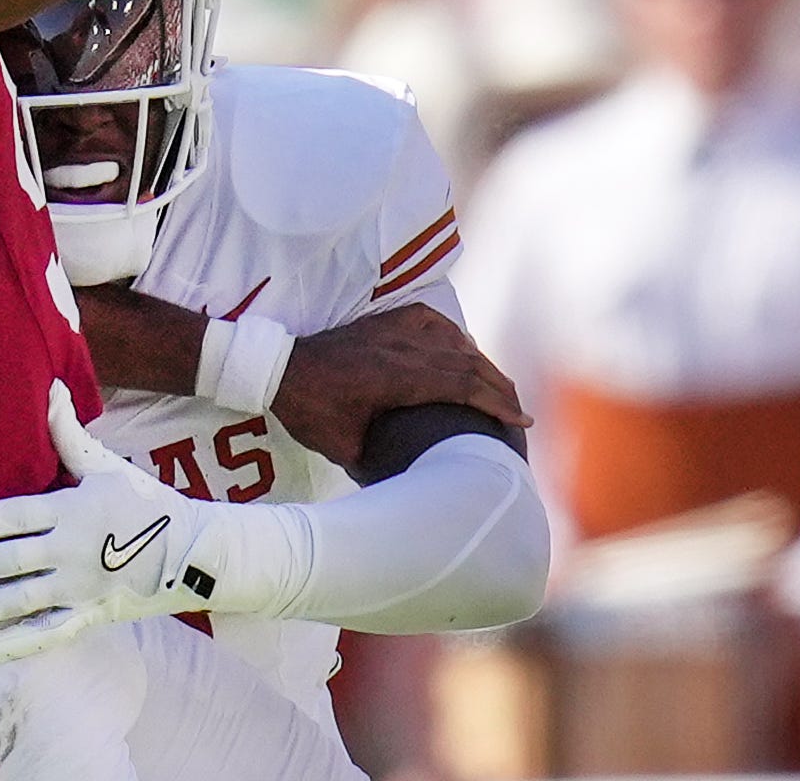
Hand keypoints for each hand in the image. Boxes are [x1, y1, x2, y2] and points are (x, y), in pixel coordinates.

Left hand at [0, 386, 294, 663]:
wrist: (194, 551)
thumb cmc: (144, 502)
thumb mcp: (106, 466)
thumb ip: (69, 434)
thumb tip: (50, 388)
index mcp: (72, 509)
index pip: (15, 515)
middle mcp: (72, 550)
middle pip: (10, 560)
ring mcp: (81, 587)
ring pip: (23, 600)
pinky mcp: (92, 616)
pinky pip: (50, 633)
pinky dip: (18, 645)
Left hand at [274, 303, 528, 469]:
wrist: (278, 367)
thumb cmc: (309, 410)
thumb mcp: (345, 447)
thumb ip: (378, 458)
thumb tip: (406, 479)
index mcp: (397, 377)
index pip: (463, 384)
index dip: (497, 402)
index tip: (521, 419)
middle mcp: (402, 347)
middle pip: (467, 361)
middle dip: (500, 385)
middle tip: (520, 409)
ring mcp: (393, 329)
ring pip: (453, 340)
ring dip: (481, 361)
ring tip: (499, 384)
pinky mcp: (384, 321)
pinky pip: (431, 322)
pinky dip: (454, 335)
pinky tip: (463, 346)